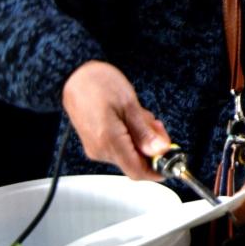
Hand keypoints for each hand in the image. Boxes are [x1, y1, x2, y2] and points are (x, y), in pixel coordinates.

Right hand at [62, 60, 170, 179]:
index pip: (137, 171)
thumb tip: (160, 150)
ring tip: (142, 117)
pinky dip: (131, 137)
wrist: (73, 74)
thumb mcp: (129, 104)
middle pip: (135, 162)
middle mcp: (100, 149)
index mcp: (109, 141)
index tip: (171, 160)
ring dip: (141, 139)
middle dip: (151, 148)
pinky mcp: (94, 142)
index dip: (157, 170)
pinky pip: (119, 147)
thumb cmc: (97, 83)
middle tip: (157, 127)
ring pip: (128, 154)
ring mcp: (95, 147)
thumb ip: (145, 132)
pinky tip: (131, 120)